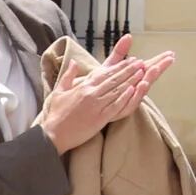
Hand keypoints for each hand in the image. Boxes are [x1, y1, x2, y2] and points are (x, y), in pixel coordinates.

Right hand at [36, 34, 170, 151]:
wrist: (53, 134)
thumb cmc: (56, 114)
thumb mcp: (59, 91)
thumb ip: (69, 76)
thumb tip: (75, 62)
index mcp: (83, 86)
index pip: (105, 73)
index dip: (119, 66)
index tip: (130, 60)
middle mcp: (91, 93)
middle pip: (114, 79)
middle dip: (129, 70)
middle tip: (141, 63)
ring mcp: (97, 105)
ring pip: (117, 90)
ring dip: (130, 81)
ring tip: (142, 73)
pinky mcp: (100, 118)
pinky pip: (115, 106)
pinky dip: (125, 97)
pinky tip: (133, 90)